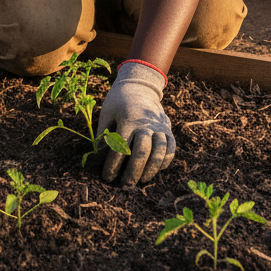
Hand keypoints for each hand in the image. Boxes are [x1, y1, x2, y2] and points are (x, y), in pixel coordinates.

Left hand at [96, 61, 174, 185]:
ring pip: (159, 151)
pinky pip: (171, 148)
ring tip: (141, 180)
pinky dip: (165, 161)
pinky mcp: (168, 129)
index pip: (120, 147)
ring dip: (151, 169)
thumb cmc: (118, 103)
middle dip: (133, 171)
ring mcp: (159, 126)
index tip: (107, 178)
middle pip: (142, 151)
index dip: (112, 165)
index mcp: (127, 118)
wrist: (139, 86)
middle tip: (125, 184)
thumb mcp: (107, 115)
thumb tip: (98, 162)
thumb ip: (104, 137)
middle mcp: (145, 122)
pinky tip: (155, 170)